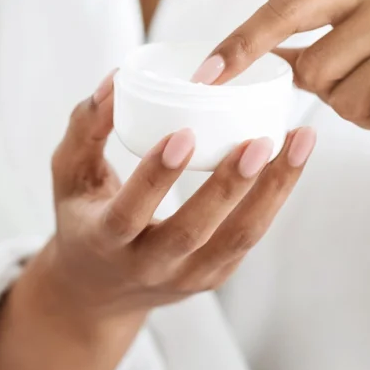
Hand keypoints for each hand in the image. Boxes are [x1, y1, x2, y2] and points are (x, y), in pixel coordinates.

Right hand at [21, 72, 315, 337]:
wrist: (98, 290)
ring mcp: (187, 276)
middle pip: (193, 232)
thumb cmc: (84, 215)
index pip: (129, 213)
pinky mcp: (216, 275)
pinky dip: (276, 195)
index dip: (156, 178)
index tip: (183, 134)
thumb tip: (115, 79)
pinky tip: (295, 156)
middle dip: (228, 187)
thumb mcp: (69, 174)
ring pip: (238, 237)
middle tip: (259, 141)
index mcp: (103, 241)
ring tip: (299, 141)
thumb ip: (85, 127)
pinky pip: (250, 235)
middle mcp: (147, 266)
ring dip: (273, 190)